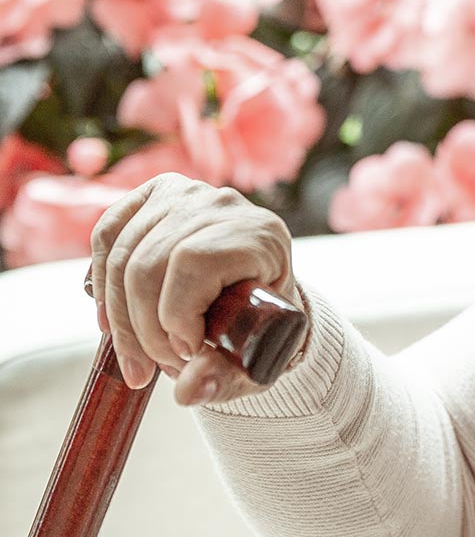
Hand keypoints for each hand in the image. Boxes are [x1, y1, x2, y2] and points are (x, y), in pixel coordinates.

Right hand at [89, 173, 306, 405]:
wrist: (257, 298)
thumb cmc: (259, 328)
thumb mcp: (252, 358)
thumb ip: (224, 378)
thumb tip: (189, 393)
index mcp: (260, 234)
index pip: (194, 262)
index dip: (177, 314)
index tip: (187, 354)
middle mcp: (224, 204)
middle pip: (150, 263)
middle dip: (143, 328)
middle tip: (157, 367)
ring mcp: (186, 194)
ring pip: (123, 256)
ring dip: (119, 318)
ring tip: (139, 355)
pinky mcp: (153, 195)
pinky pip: (107, 235)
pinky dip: (101, 283)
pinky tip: (109, 320)